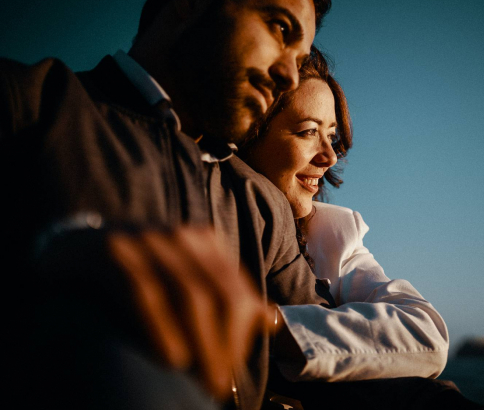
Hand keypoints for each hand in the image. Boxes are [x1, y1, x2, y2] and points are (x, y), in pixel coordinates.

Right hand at [107, 226, 274, 398]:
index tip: (233, 370)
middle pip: (216, 295)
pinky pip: (144, 292)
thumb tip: (271, 318)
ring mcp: (147, 240)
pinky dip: (162, 328)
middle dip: (223, 345)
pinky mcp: (113, 251)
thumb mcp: (185, 277)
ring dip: (199, 343)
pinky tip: (172, 359)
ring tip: (202, 381)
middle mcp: (180, 236)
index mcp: (204, 241)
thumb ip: (226, 295)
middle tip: (217, 385)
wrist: (76, 245)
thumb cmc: (137, 272)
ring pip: (186, 295)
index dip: (240, 335)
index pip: (235, 292)